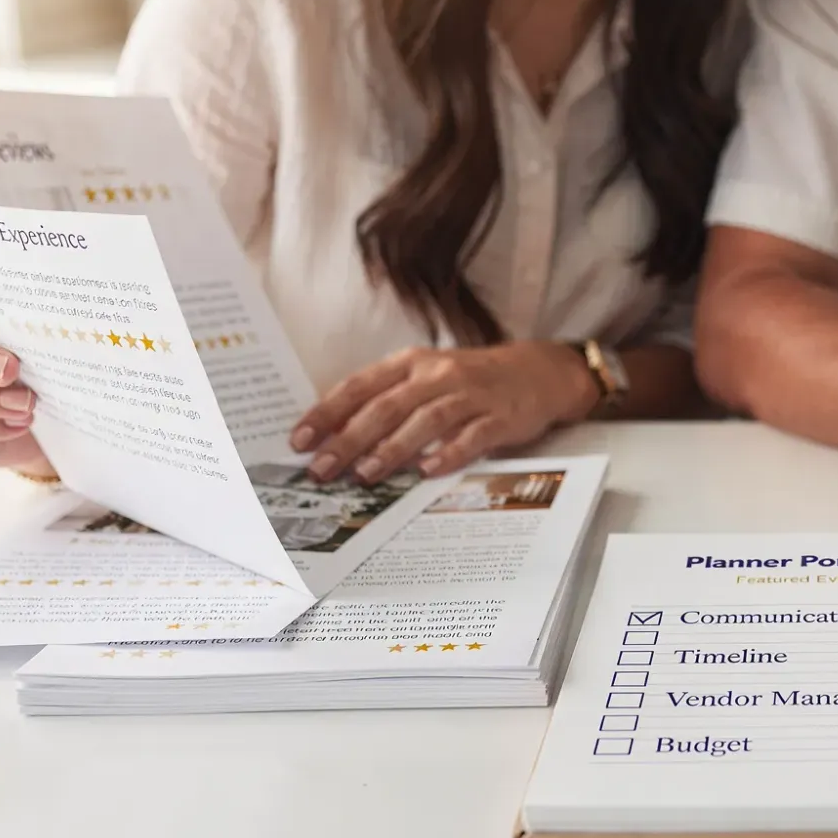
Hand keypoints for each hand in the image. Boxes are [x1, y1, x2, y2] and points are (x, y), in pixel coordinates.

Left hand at [291, 342, 600, 483]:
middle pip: (386, 407)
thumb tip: (335, 433)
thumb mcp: (425, 375)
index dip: (327, 413)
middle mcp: (438, 375)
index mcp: (412, 363)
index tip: (299, 440)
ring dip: (392, 449)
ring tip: (365, 474)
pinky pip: (472, 436)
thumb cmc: (470, 380)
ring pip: (425, 421)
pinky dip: (449, 453)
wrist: (538, 372)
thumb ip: (387, 398)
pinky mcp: (500, 417)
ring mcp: (471, 395)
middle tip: (322, 469)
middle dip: (349, 440)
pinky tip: (428, 472)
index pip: (360, 386)